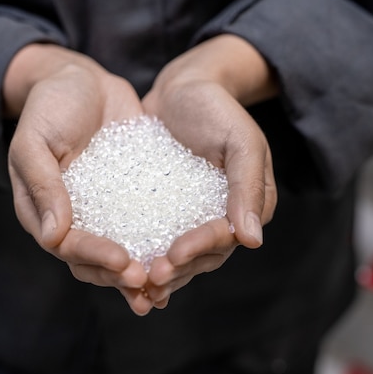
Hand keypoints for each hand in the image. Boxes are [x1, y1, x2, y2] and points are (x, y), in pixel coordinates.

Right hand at [5, 44, 151, 314]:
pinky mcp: (128, 197)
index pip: (66, 246)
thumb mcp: (35, 141)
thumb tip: (52, 237)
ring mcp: (102, 210)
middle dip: (120, 274)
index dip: (94, 256)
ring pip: (119, 251)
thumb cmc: (49, 106)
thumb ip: (43, 186)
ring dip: (140, 271)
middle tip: (149, 280)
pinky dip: (157, 244)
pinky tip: (181, 255)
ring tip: (166, 287)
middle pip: (93, 260)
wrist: (80, 80)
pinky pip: (141, 225)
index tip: (123, 261)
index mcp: (43, 211)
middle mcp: (72, 218)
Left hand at [142, 35, 278, 307]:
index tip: (171, 257)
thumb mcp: (240, 140)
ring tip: (135, 285)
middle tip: (148, 279)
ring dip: (159, 271)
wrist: (182, 88)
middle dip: (176, 269)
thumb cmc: (216, 107)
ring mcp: (192, 215)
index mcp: (249, 205)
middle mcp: (222, 216)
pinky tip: (121, 265)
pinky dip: (142, 252)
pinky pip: (155, 235)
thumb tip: (252, 241)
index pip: (223, 238)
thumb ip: (246, 187)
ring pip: (178, 254)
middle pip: (202, 255)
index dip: (198, 250)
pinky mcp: (165, 209)